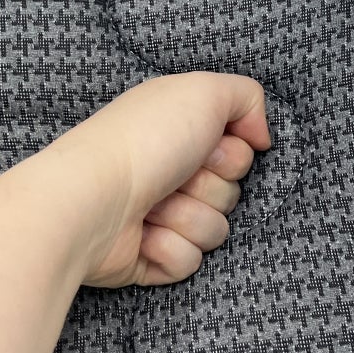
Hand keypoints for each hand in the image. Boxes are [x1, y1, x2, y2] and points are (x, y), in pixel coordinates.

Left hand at [42, 71, 270, 287]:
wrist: (91, 200)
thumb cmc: (144, 141)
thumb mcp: (204, 91)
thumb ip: (247, 98)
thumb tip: (262, 137)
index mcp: (183, 133)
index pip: (241, 154)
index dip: (232, 154)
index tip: (206, 147)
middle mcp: (172, 171)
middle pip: (232, 193)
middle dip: (209, 188)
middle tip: (176, 177)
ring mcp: (161, 216)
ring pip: (215, 230)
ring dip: (188, 218)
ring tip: (152, 207)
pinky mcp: (151, 256)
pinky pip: (191, 261)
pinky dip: (169, 248)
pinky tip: (142, 234)